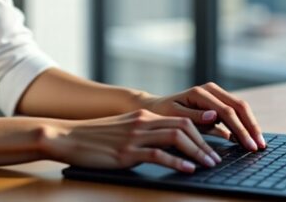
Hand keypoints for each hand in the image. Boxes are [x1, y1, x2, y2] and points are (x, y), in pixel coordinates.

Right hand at [40, 109, 223, 173]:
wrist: (68, 137)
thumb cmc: (95, 139)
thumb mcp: (124, 131)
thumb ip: (145, 134)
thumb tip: (170, 147)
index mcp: (143, 116)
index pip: (182, 119)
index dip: (202, 132)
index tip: (215, 145)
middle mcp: (142, 122)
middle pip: (184, 127)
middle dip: (205, 143)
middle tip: (218, 158)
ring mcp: (135, 136)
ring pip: (176, 138)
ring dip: (197, 152)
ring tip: (209, 165)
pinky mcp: (127, 152)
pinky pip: (158, 155)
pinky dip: (177, 162)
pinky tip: (188, 170)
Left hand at [139, 82, 265, 151]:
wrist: (157, 107)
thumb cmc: (163, 113)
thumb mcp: (174, 116)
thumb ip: (194, 116)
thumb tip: (215, 116)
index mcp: (200, 93)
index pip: (227, 111)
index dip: (240, 129)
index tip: (250, 145)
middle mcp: (211, 90)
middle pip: (239, 106)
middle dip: (251, 127)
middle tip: (261, 146)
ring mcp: (216, 94)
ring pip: (241, 108)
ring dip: (251, 125)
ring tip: (259, 144)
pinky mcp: (218, 102)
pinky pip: (235, 112)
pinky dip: (244, 125)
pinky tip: (249, 139)